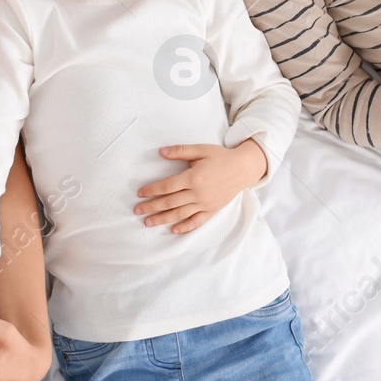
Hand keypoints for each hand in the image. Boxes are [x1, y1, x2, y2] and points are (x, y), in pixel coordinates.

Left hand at [134, 141, 266, 234]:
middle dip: (152, 207)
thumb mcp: (200, 149)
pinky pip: (196, 221)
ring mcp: (205, 203)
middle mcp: (198, 193)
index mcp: (193, 177)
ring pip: (180, 214)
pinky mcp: (212, 210)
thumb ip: (180, 151)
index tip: (140, 193)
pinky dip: (185, 227)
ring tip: (148, 222)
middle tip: (137, 210)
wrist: (243, 168)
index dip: (152, 190)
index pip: (167, 186)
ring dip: (162, 219)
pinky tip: (173, 230)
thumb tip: (160, 151)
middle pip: (170, 202)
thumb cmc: (220, 157)